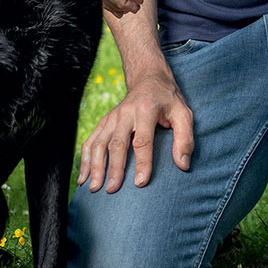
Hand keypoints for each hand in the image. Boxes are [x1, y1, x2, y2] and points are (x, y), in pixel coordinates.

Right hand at [77, 71, 193, 191]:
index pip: (143, 139)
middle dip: (114, 168)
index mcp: (146, 109)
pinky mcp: (104, 121)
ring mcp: (112, 117)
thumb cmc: (168, 100)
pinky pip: (91, 141)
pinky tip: (82, 177)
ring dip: (95, 166)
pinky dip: (85, 159)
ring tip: (94, 188)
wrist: (148, 78)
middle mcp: (126, 112)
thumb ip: (185, 138)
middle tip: (112, 189)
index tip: (140, 182)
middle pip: (117, 142)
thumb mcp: (184, 113)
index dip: (142, 162)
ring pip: (99, 142)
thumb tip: (182, 165)